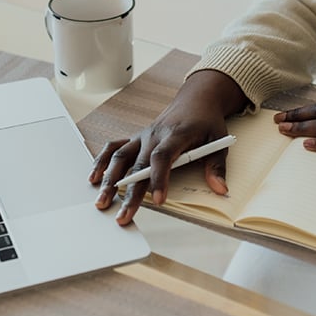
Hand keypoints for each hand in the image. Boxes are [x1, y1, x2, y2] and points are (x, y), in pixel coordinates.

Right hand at [88, 70, 248, 225]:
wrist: (195, 100)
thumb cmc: (206, 121)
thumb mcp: (219, 140)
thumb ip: (217, 166)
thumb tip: (220, 189)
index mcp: (176, 134)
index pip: (163, 156)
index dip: (159, 178)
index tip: (158, 200)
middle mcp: (154, 135)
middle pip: (137, 164)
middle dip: (129, 192)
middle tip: (123, 215)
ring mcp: (141, 136)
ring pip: (120, 157)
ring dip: (109, 180)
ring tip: (102, 201)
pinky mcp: (135, 139)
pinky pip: (114, 148)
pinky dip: (102, 162)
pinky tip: (95, 178)